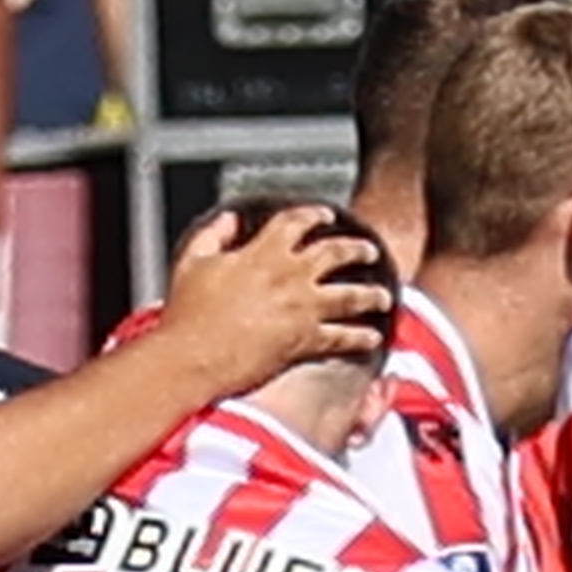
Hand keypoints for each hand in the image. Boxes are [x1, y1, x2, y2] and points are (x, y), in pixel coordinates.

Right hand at [154, 204, 391, 397]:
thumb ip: (214, 235)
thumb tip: (229, 221)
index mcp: (263, 252)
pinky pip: (342, 337)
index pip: (297, 222)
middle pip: (335, 253)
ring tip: (383, 295)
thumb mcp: (193, 262)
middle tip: (368, 250)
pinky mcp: (304, 340)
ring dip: (370, 294)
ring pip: (349, 295)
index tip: (325, 215)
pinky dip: (360, 337)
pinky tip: (372, 337)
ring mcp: (301, 308)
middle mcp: (290, 276)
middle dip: (356, 249)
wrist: (193, 356)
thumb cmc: (188, 315)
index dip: (314, 215)